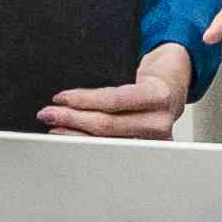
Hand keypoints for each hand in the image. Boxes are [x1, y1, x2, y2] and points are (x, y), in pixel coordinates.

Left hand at [40, 44, 197, 139]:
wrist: (173, 89)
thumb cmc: (151, 78)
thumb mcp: (136, 70)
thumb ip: (112, 80)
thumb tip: (71, 93)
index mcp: (158, 95)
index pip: (114, 100)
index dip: (84, 100)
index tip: (61, 97)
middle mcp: (159, 121)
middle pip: (107, 125)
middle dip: (73, 119)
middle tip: (48, 113)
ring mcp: (154, 141)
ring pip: (106, 141)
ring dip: (75, 134)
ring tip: (55, 127)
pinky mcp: (146, 151)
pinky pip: (112, 149)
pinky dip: (89, 143)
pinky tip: (73, 138)